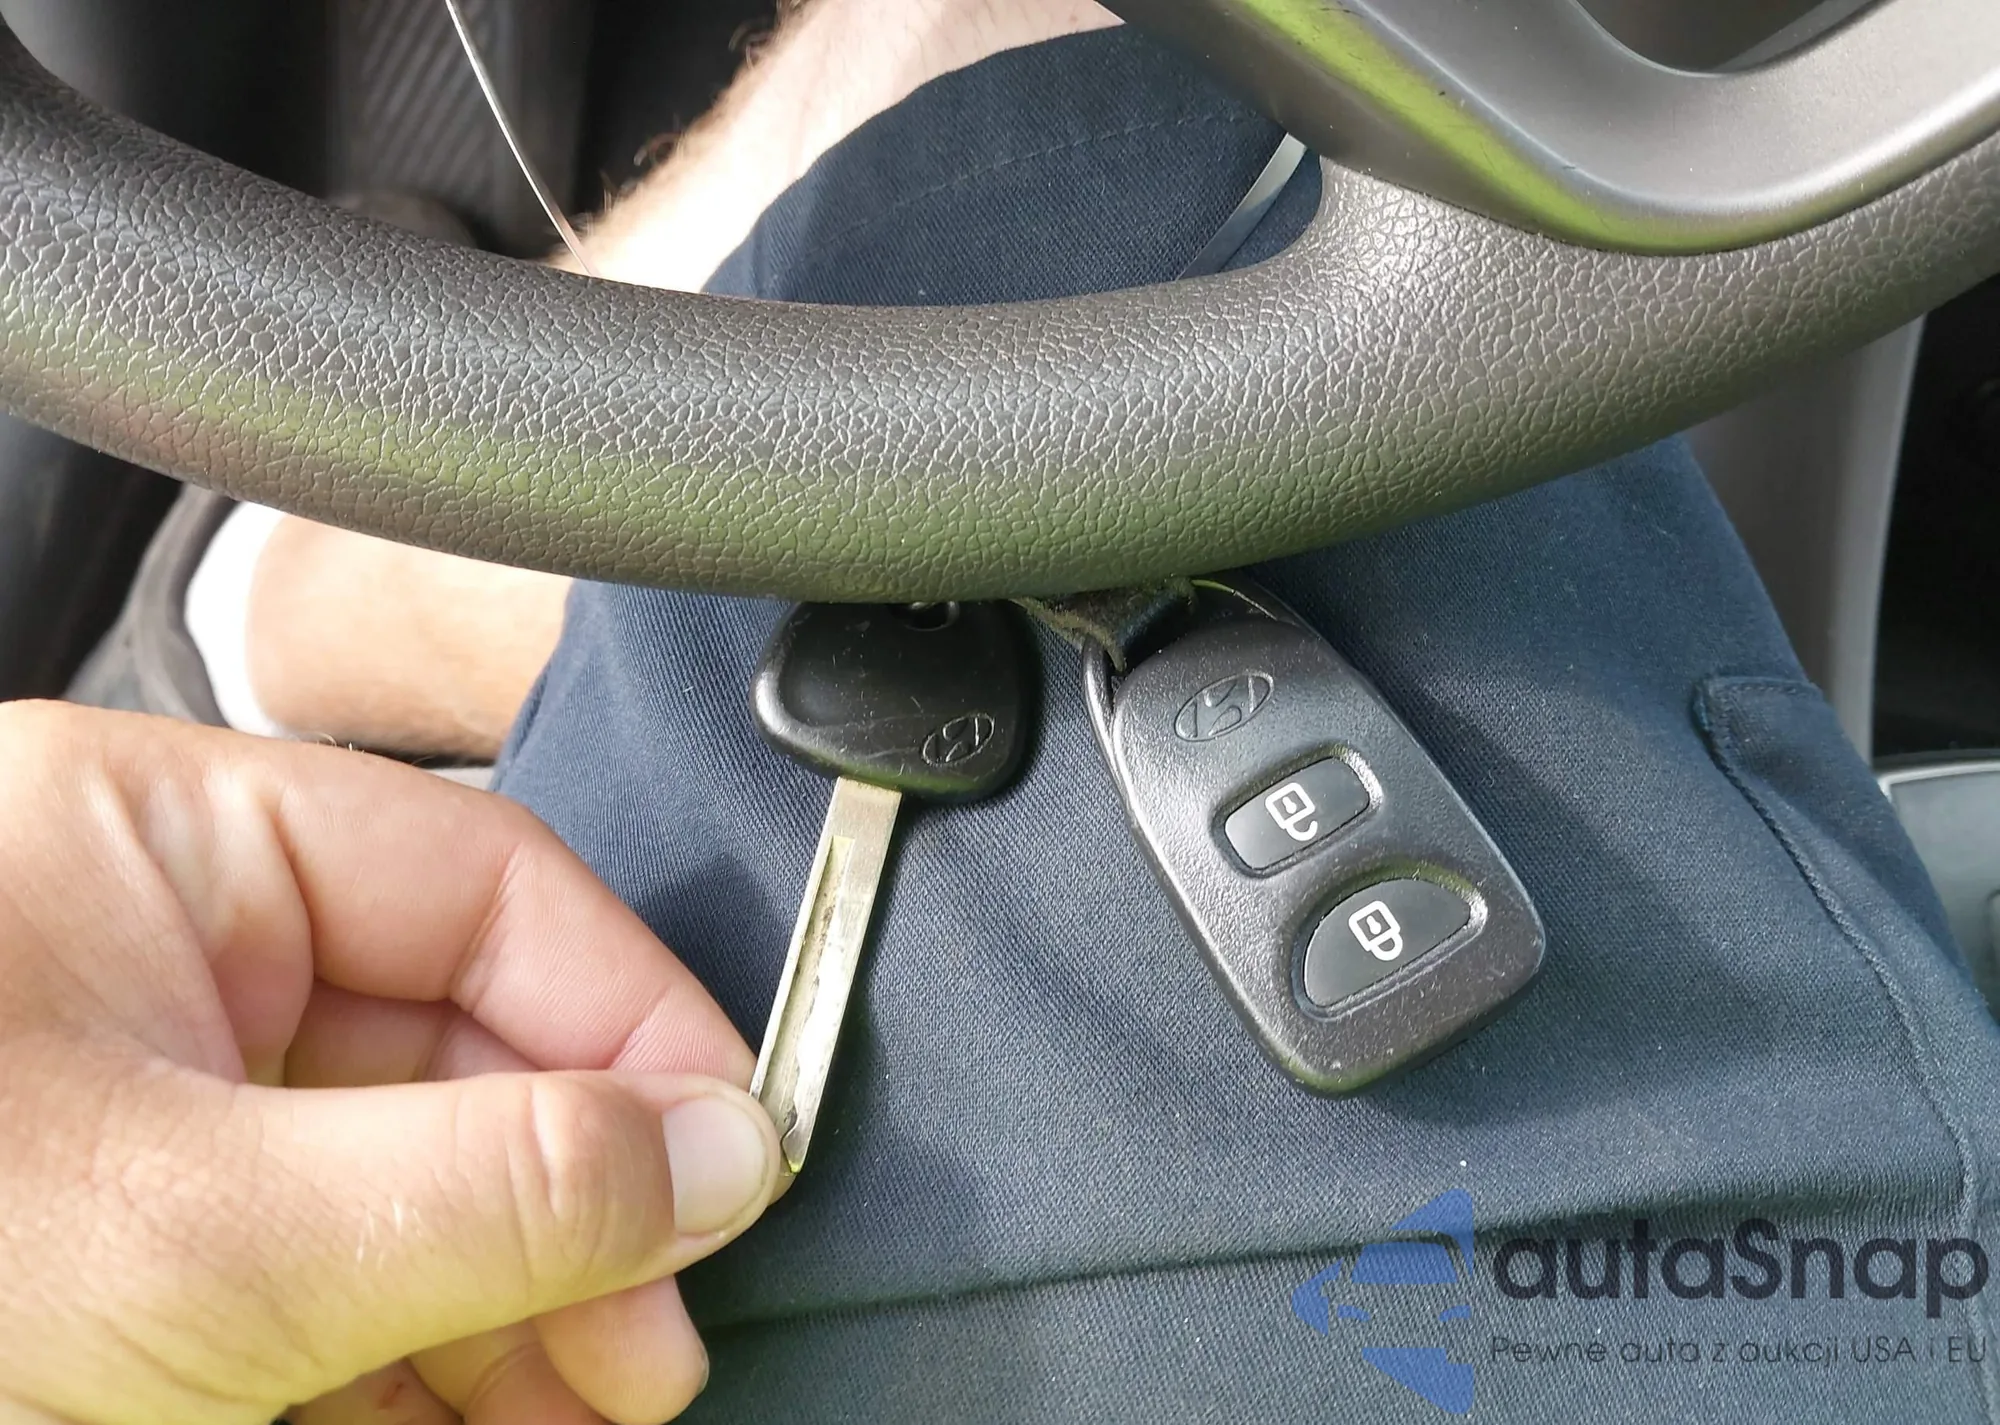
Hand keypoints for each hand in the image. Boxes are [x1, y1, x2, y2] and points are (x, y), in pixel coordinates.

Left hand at [0, 703, 780, 1424]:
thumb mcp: (209, 1237)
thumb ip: (493, 1186)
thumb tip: (714, 1150)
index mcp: (153, 843)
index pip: (483, 884)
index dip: (636, 1021)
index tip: (729, 1150)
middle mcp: (159, 950)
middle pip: (463, 1045)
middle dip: (576, 1207)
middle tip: (651, 1330)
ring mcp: (144, 1100)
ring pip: (408, 1170)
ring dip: (517, 1301)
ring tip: (586, 1403)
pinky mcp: (135, 1235)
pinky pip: (327, 1261)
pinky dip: (419, 1350)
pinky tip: (489, 1413)